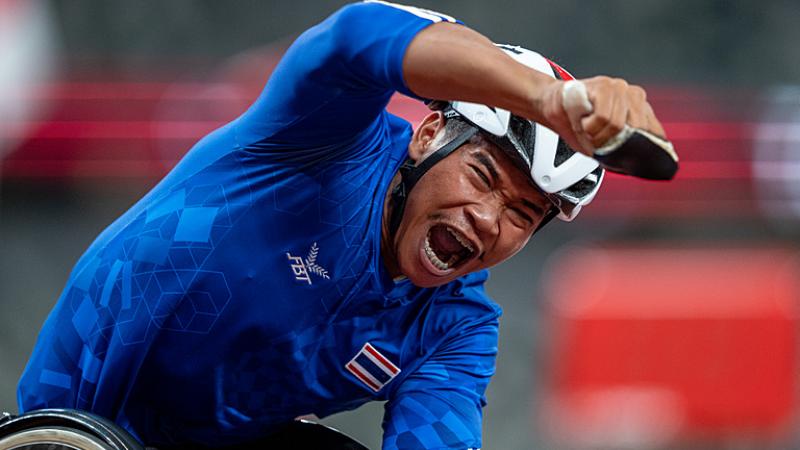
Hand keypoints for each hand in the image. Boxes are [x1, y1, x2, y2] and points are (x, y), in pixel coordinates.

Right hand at [539, 76, 666, 156]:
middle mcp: (633, 96)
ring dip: (597, 134)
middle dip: (613, 142)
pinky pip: (603, 117)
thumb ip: (620, 149)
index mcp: (639, 109)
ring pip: (618, 125)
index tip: (643, 160)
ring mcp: (620, 88)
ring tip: (588, 128)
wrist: (553, 107)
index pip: (655, 132)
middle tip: (596, 140)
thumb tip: (635, 166)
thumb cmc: (578, 124)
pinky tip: (584, 121)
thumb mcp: (602, 143)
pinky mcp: (604, 86)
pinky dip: (590, 126)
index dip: (648, 148)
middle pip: (637, 132)